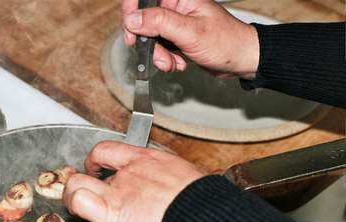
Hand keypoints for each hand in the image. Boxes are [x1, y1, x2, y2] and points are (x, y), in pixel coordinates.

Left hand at [63, 141, 204, 221]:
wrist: (204, 215)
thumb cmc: (203, 202)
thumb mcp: (186, 178)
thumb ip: (167, 182)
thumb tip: (168, 194)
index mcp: (146, 159)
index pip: (109, 150)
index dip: (96, 160)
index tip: (96, 169)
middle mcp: (128, 173)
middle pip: (91, 169)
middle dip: (84, 181)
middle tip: (87, 194)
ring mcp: (118, 193)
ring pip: (76, 184)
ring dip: (73, 196)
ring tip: (79, 208)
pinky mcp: (113, 215)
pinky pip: (81, 203)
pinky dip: (77, 209)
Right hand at [122, 0, 258, 77]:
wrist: (241, 59)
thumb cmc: (226, 41)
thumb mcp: (190, 32)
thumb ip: (160, 22)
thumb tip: (133, 18)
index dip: (132, 12)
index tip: (132, 31)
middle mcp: (175, 7)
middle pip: (143, 20)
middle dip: (147, 42)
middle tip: (155, 53)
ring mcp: (175, 23)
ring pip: (150, 38)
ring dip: (158, 54)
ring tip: (172, 62)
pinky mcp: (176, 38)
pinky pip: (159, 48)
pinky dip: (165, 59)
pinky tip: (178, 62)